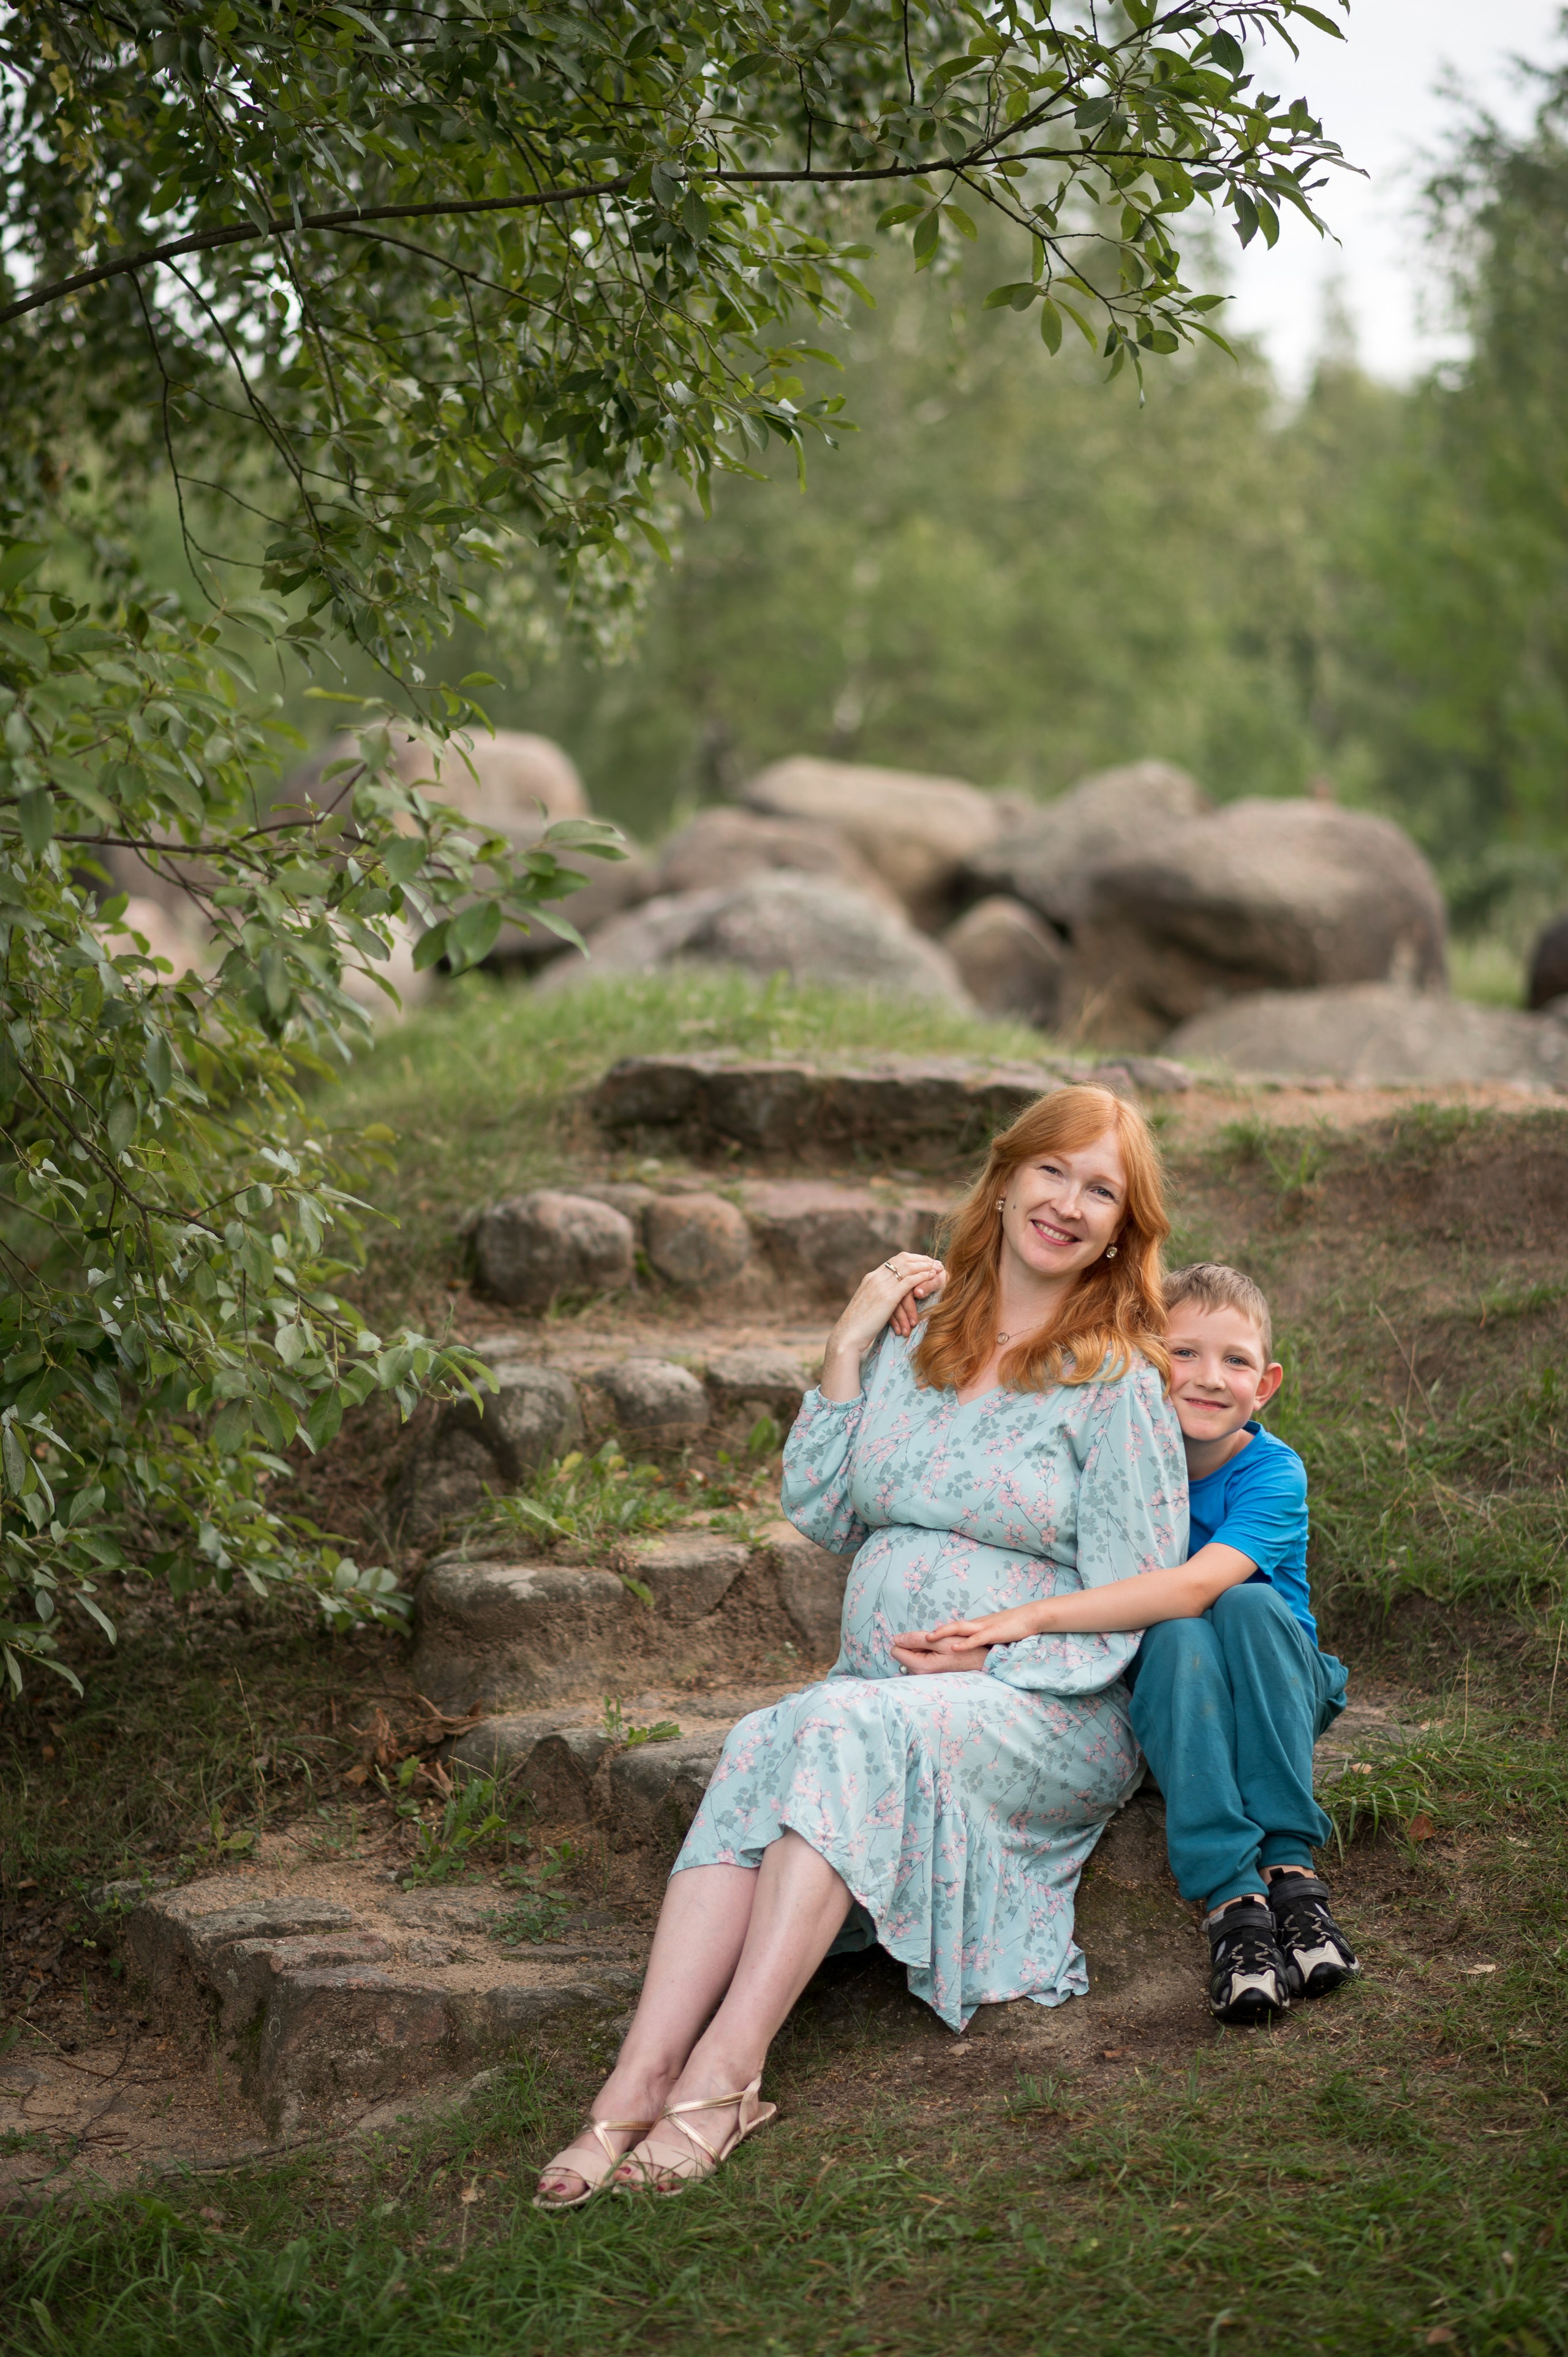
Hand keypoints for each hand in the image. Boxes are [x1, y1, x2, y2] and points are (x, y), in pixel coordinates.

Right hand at [820, 1253, 946, 1398]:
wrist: (848, 1335)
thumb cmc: (858, 1327)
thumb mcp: (868, 1307)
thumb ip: (878, 1299)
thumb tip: (889, 1301)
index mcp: (870, 1278)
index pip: (894, 1260)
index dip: (911, 1259)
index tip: (924, 1262)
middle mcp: (876, 1277)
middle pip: (903, 1259)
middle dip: (921, 1259)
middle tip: (936, 1262)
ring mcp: (881, 1285)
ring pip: (908, 1267)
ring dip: (926, 1266)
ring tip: (939, 1268)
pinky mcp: (888, 1297)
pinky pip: (909, 1280)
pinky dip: (922, 1276)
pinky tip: (933, 1277)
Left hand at [890, 1629, 992, 1674]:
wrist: (979, 1663)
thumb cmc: (962, 1650)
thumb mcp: (939, 1640)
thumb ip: (915, 1639)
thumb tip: (895, 1639)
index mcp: (920, 1666)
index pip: (896, 1650)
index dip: (906, 1640)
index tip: (922, 1640)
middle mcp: (919, 1674)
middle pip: (903, 1653)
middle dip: (914, 1645)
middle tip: (933, 1645)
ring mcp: (923, 1675)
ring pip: (910, 1656)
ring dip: (920, 1649)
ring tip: (938, 1650)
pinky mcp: (927, 1674)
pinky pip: (918, 1660)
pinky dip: (925, 1654)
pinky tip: (938, 1654)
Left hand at [924, 1603, 1055, 1649]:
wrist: (1029, 1617)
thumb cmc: (1010, 1627)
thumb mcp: (989, 1631)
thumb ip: (976, 1636)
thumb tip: (962, 1644)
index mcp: (972, 1626)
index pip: (950, 1629)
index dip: (934, 1635)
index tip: (918, 1641)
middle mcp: (974, 1625)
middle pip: (949, 1627)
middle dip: (931, 1633)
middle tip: (914, 1638)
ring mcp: (983, 1628)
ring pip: (958, 1628)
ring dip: (942, 1633)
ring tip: (928, 1638)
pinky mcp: (993, 1632)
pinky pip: (976, 1638)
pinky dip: (965, 1643)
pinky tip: (954, 1647)